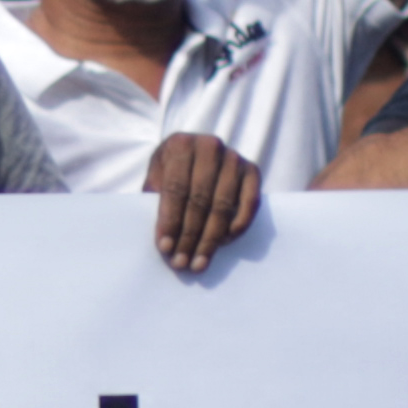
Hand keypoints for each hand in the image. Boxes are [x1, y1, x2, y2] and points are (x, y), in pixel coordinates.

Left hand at [144, 133, 259, 273]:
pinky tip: (224, 243)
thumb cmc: (171, 170)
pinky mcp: (252, 170)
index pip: (175, 189)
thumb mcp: (155, 178)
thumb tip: (165, 242)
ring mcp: (234, 158)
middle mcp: (209, 146)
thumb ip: (155, 202)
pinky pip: (249, 203)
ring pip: (223, 205)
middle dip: (190, 236)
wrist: (196, 152)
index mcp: (180, 144)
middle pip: (200, 200)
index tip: (165, 248)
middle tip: (182, 262)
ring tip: (199, 262)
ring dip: (211, 239)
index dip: (170, 221)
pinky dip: (238, 225)